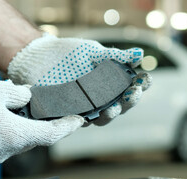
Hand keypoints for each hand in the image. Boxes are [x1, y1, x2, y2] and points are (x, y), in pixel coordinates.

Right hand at [0, 78, 83, 163]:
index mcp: (16, 136)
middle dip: (41, 124)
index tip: (79, 121)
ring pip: (15, 141)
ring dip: (21, 127)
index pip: (51, 134)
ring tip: (18, 110)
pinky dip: (5, 131)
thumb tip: (27, 97)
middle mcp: (6, 151)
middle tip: (46, 110)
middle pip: (33, 138)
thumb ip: (18, 94)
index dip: (67, 127)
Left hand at [8, 34, 151, 125]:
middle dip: (129, 101)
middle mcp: (101, 99)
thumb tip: (138, 55)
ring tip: (114, 107)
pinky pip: (79, 119)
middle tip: (133, 93)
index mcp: (110, 84)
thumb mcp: (93, 52)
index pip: (130, 88)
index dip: (140, 85)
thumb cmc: (69, 54)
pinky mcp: (69, 114)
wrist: (41, 57)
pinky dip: (87, 117)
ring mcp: (85, 108)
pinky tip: (92, 113)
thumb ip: (113, 56)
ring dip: (111, 113)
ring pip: (102, 116)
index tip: (146, 79)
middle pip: (120, 106)